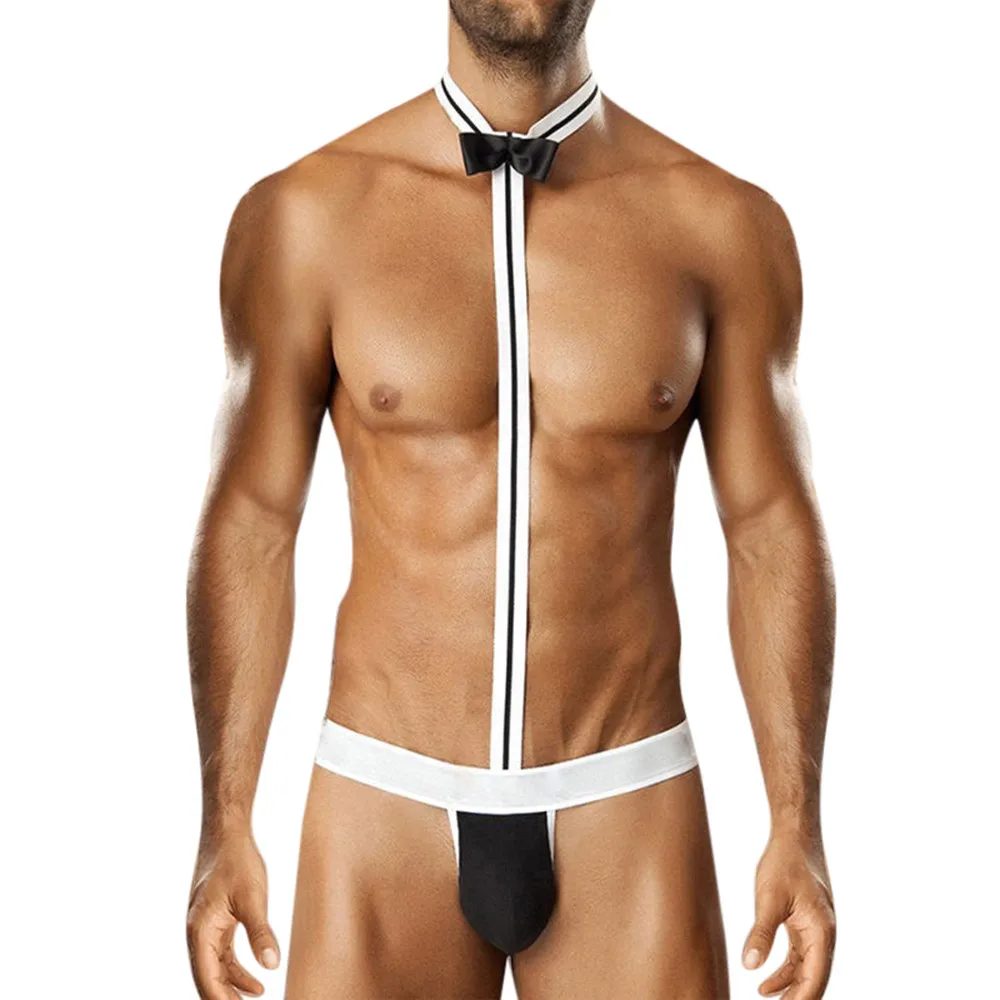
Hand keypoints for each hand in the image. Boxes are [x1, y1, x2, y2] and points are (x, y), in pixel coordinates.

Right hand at [187, 831, 279, 998]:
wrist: (227, 833)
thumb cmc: (237, 861)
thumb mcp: (253, 897)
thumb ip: (261, 932)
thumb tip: (272, 965)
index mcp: (200, 931)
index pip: (208, 979)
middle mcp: (197, 933)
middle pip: (208, 979)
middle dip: (226, 999)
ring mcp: (205, 928)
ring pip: (216, 969)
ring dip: (233, 986)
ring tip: (258, 997)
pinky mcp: (215, 921)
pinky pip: (222, 954)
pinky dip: (236, 970)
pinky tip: (256, 979)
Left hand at [743, 828, 835, 998]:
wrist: (795, 835)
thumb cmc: (785, 862)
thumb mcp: (769, 898)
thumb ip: (761, 933)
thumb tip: (750, 966)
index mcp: (822, 932)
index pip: (814, 980)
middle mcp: (823, 934)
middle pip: (813, 979)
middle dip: (795, 997)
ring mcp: (816, 928)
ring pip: (805, 968)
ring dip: (788, 985)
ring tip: (763, 996)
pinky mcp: (805, 921)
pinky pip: (799, 954)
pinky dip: (785, 969)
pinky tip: (765, 977)